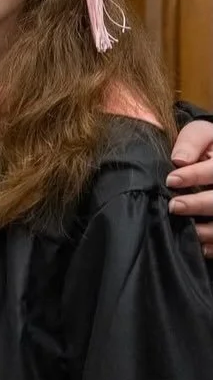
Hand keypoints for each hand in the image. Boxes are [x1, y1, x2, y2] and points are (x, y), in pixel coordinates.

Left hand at [167, 120, 212, 255]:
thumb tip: (179, 161)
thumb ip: (192, 142)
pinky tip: (201, 246)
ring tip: (188, 229)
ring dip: (210, 230)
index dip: (194, 175)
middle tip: (174, 206)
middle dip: (199, 204)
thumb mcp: (202, 134)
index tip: (171, 180)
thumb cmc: (208, 146)